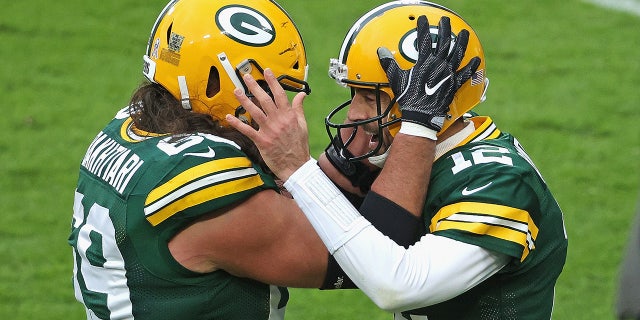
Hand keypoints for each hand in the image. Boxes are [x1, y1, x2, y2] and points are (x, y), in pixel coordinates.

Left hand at [226, 69, 309, 180]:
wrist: (296, 166)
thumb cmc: (299, 147)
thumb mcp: (303, 125)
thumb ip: (299, 108)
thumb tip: (301, 95)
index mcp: (289, 116)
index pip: (279, 94)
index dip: (272, 82)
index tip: (267, 72)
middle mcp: (278, 121)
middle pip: (265, 100)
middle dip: (255, 87)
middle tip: (246, 77)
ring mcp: (269, 131)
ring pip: (255, 112)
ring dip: (244, 101)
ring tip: (236, 91)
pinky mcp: (262, 141)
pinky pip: (248, 130)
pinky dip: (238, 123)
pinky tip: (229, 117)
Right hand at [377, 15, 480, 134]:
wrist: (421, 116)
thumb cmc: (408, 98)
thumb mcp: (396, 80)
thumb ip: (390, 64)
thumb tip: (380, 51)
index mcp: (424, 62)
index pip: (424, 39)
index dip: (423, 27)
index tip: (423, 19)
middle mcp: (438, 65)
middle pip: (444, 42)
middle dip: (445, 29)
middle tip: (446, 20)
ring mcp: (448, 74)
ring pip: (457, 54)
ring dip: (461, 42)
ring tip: (464, 33)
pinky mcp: (453, 85)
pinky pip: (465, 74)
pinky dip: (471, 67)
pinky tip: (476, 60)